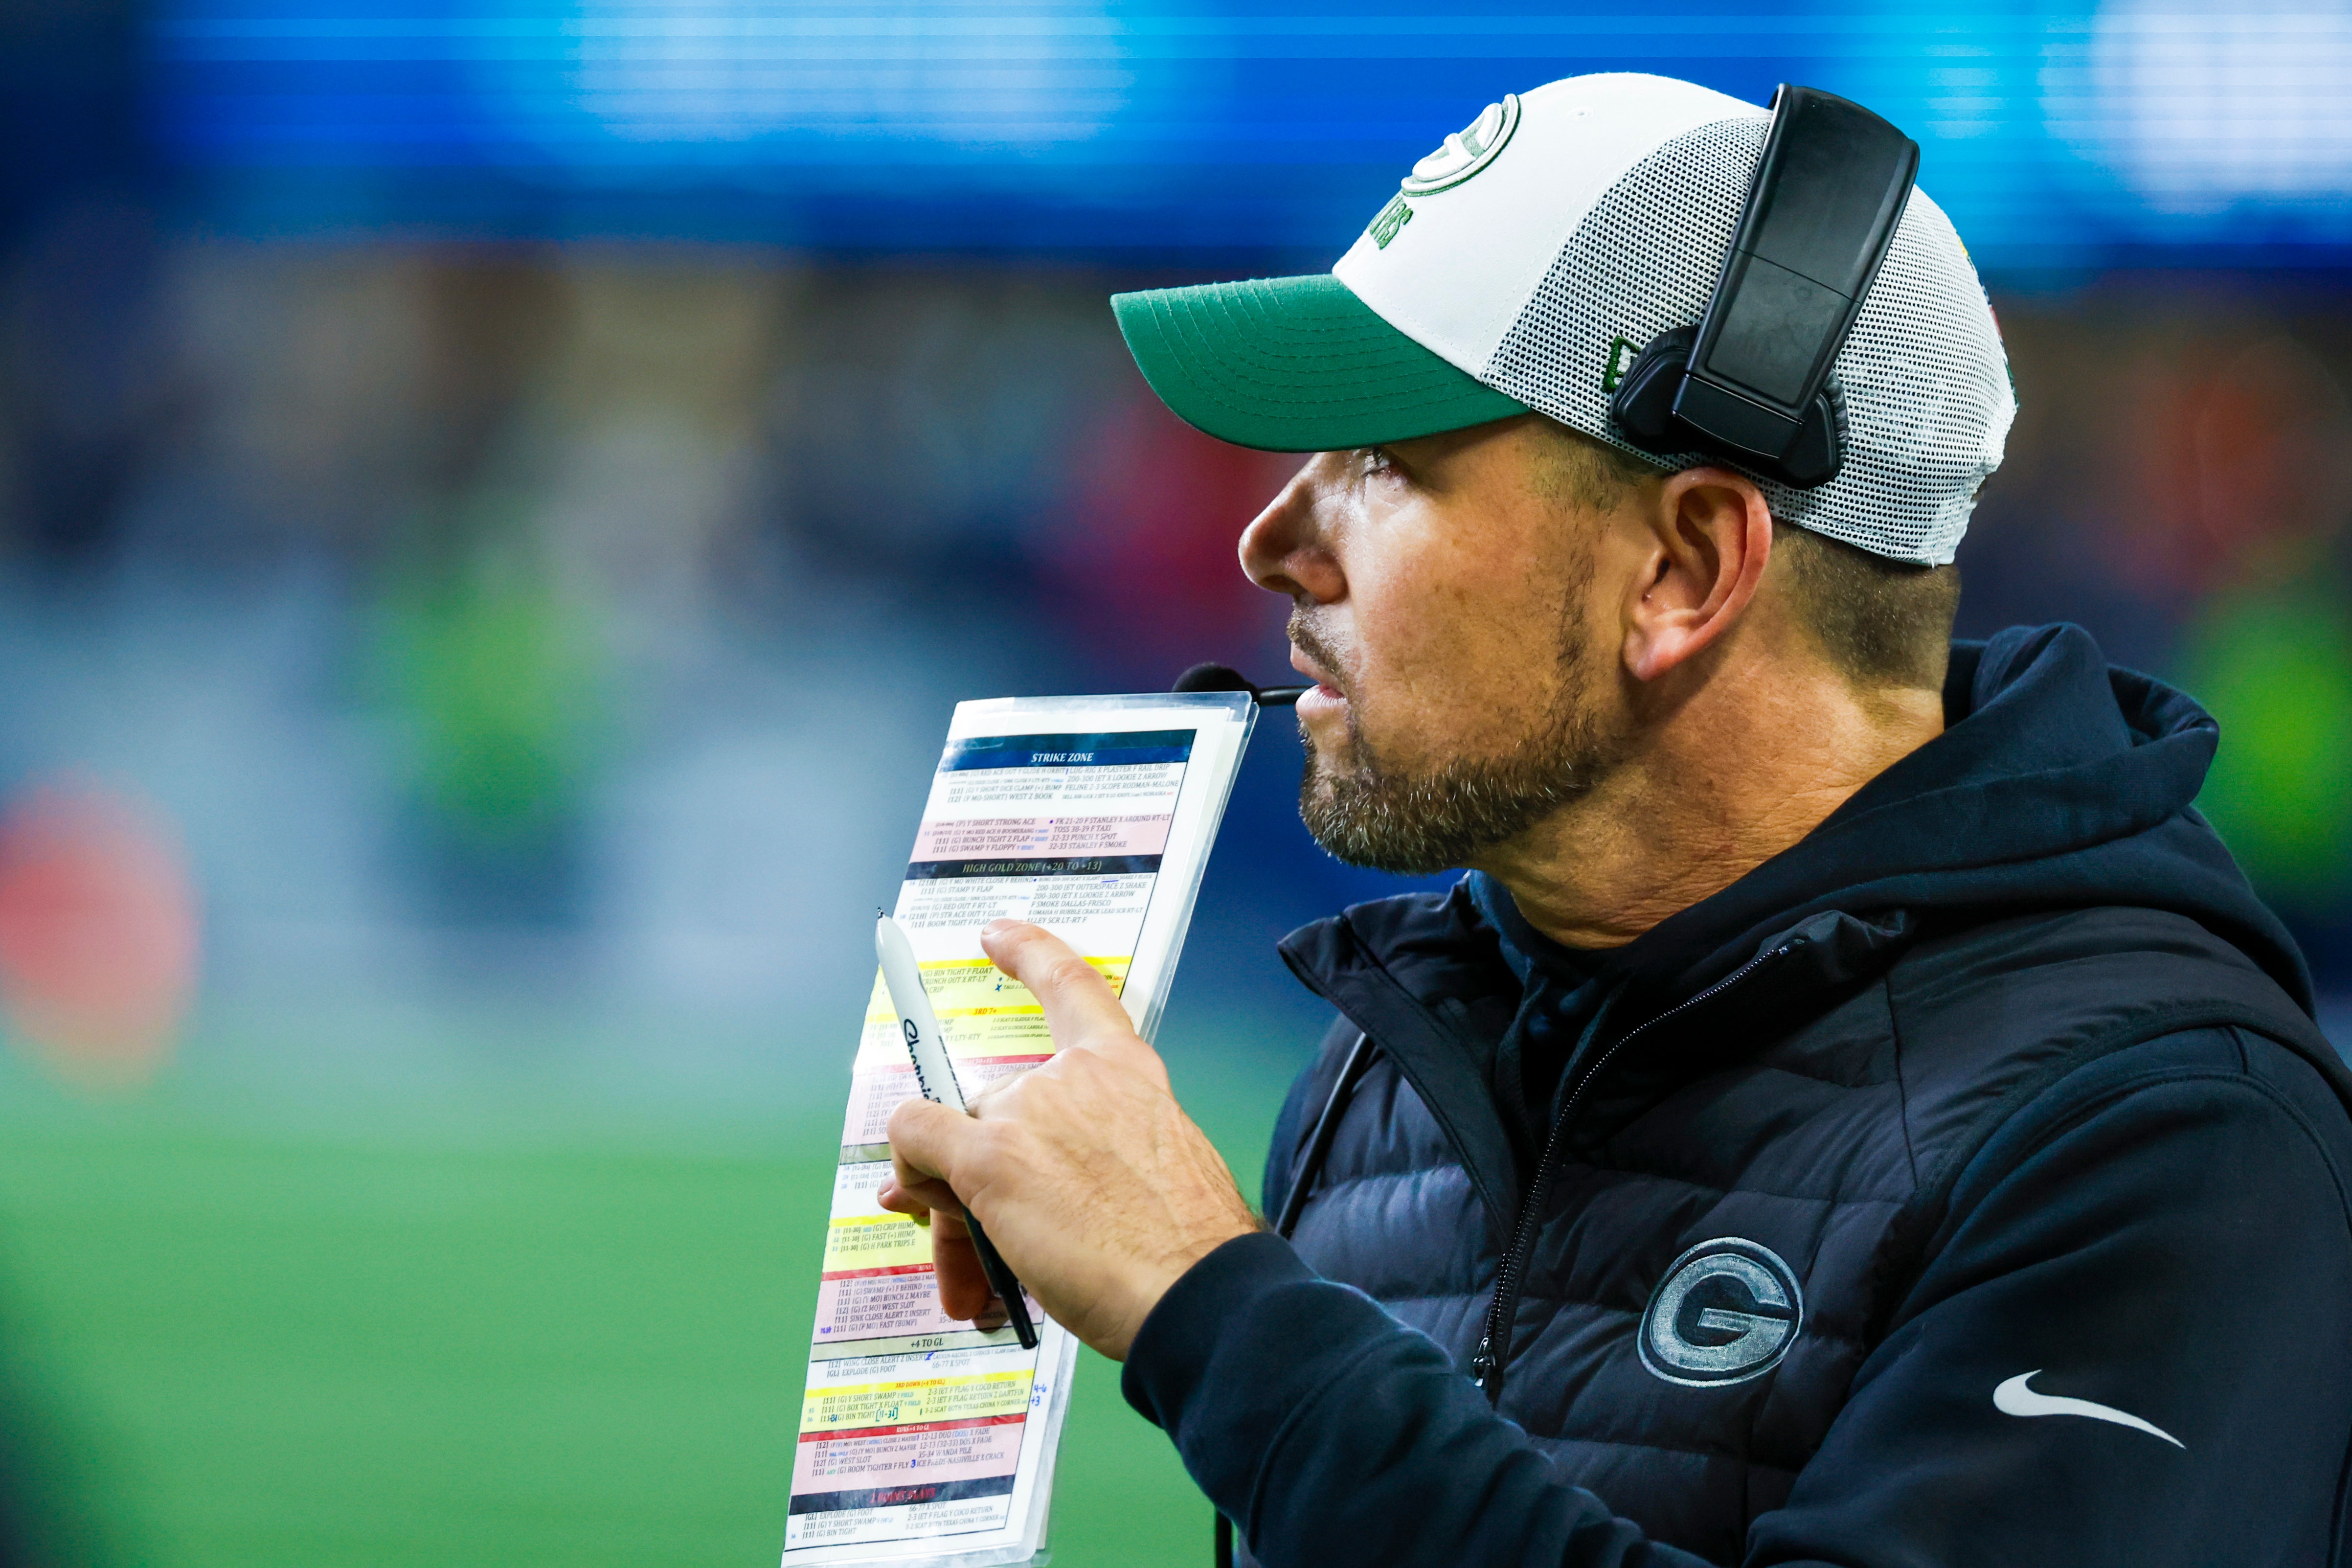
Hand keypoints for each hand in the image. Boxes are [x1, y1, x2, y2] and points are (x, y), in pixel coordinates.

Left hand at [878, 919, 1260, 1359]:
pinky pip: (919, 1137)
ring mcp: (1030, 1111)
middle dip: (980, 1158)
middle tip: (981, 1221)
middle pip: (996, 1100)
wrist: (1196, 1288)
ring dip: (955, 1190)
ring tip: (978, 1267)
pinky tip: (913, 1189)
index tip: (999, 936)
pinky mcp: (992, 1158)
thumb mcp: (1150, 1175)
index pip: (1073, 987)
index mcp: (1130, 1070)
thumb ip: (1078, 1162)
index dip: (1029, 952)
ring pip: (961, 1134)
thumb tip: (1010, 1172)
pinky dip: (909, 1161)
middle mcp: (1076, 1075)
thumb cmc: (1183, 1250)